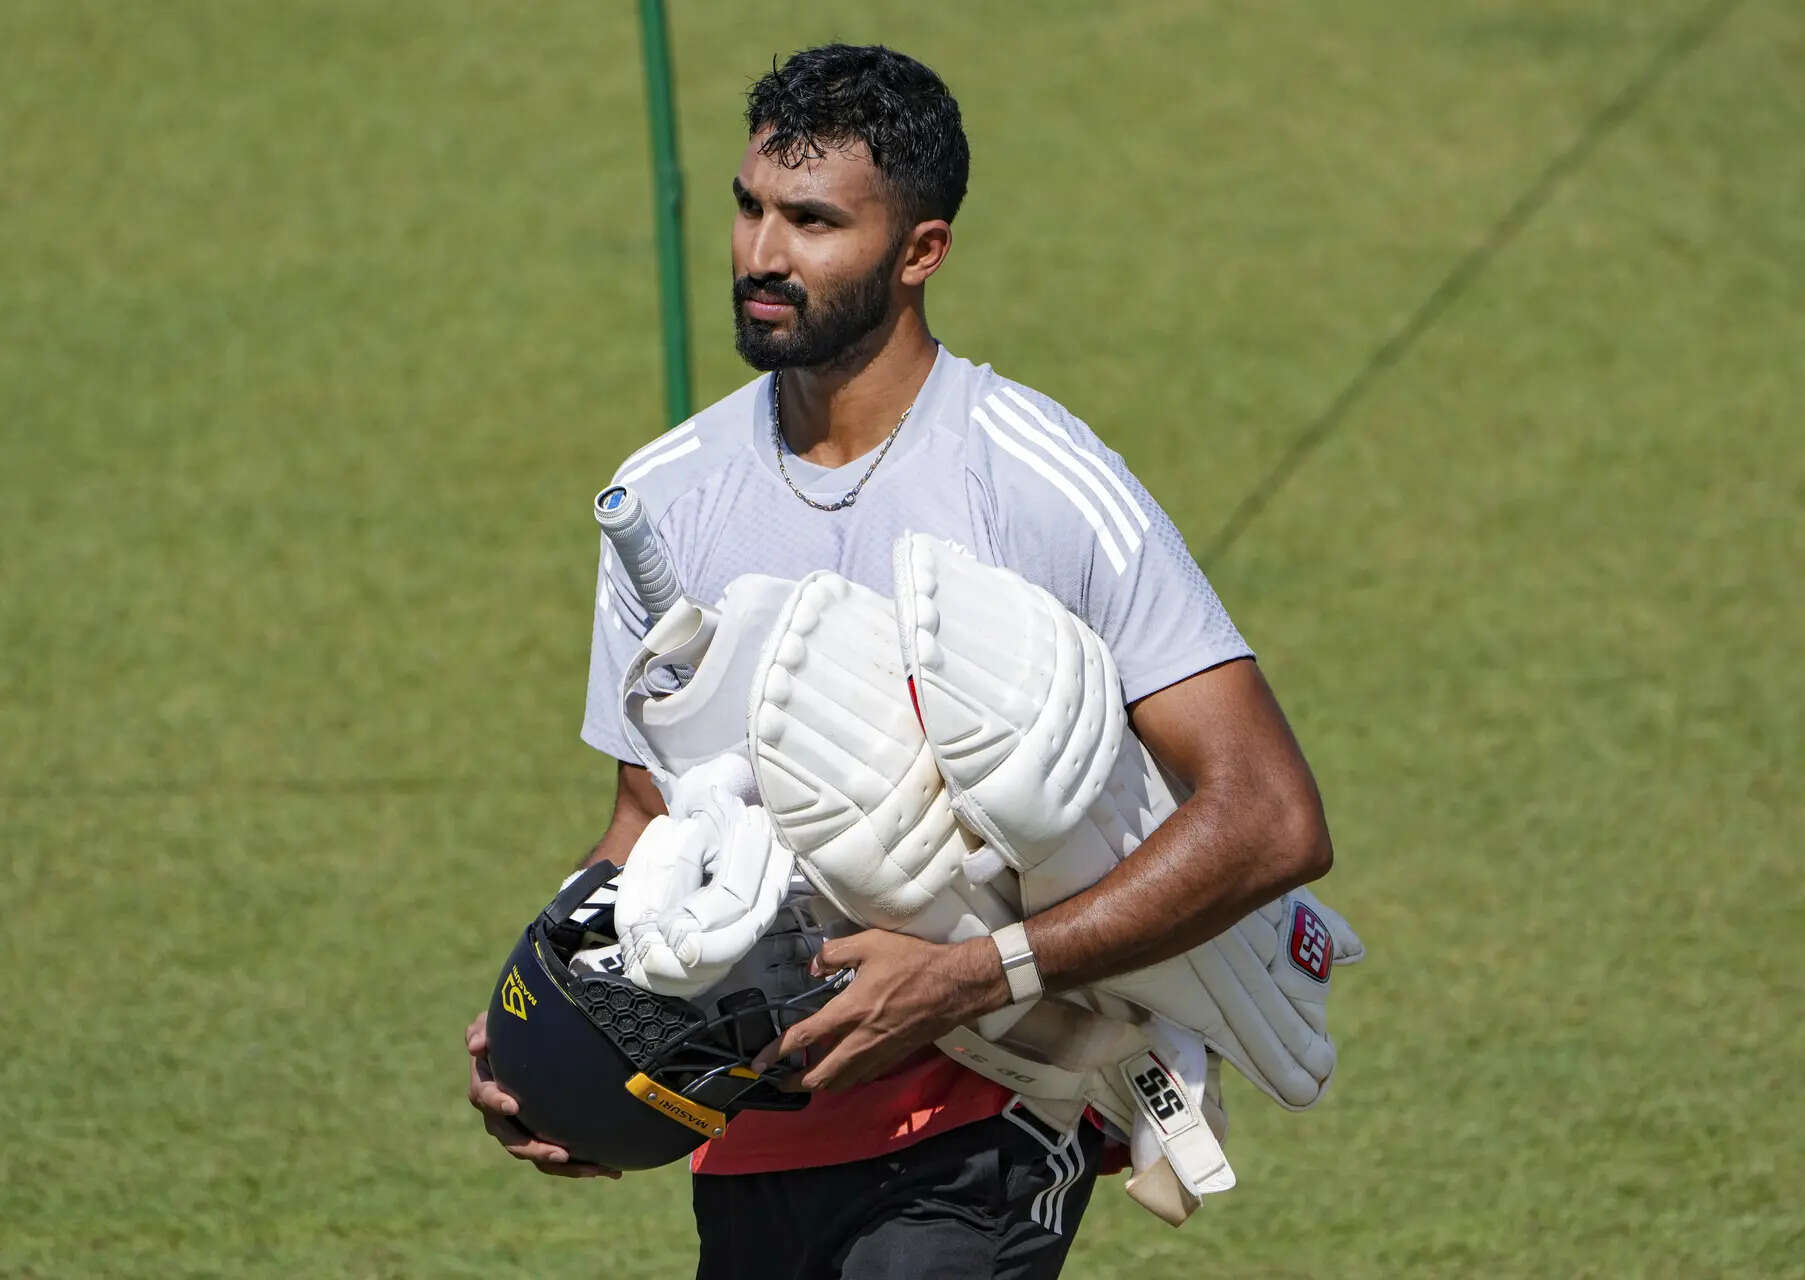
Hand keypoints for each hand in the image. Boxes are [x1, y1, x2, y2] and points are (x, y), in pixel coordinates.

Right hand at [465, 1011, 620, 1178]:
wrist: (527, 1045)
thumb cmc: (508, 1031)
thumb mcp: (493, 1025)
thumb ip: (482, 1031)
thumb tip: (476, 1045)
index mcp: (486, 1089)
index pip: (486, 1097)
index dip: (497, 1102)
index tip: (514, 1105)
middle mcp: (501, 1117)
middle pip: (514, 1141)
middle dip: (537, 1149)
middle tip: (561, 1153)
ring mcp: (523, 1130)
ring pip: (540, 1157)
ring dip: (566, 1166)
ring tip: (596, 1169)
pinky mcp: (544, 1136)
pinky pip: (561, 1157)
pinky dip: (584, 1164)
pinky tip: (614, 1169)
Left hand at [749, 931, 1011, 1091]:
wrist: (957, 985)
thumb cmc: (915, 962)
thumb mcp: (871, 943)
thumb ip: (835, 952)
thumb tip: (815, 965)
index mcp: (852, 1010)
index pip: (804, 1037)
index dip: (777, 1052)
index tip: (759, 1062)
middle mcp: (862, 1038)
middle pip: (821, 1074)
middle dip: (794, 1082)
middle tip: (778, 1081)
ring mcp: (880, 1051)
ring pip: (843, 1081)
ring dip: (820, 1084)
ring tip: (806, 1080)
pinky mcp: (896, 1055)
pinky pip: (864, 1075)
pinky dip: (847, 1078)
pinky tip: (843, 1071)